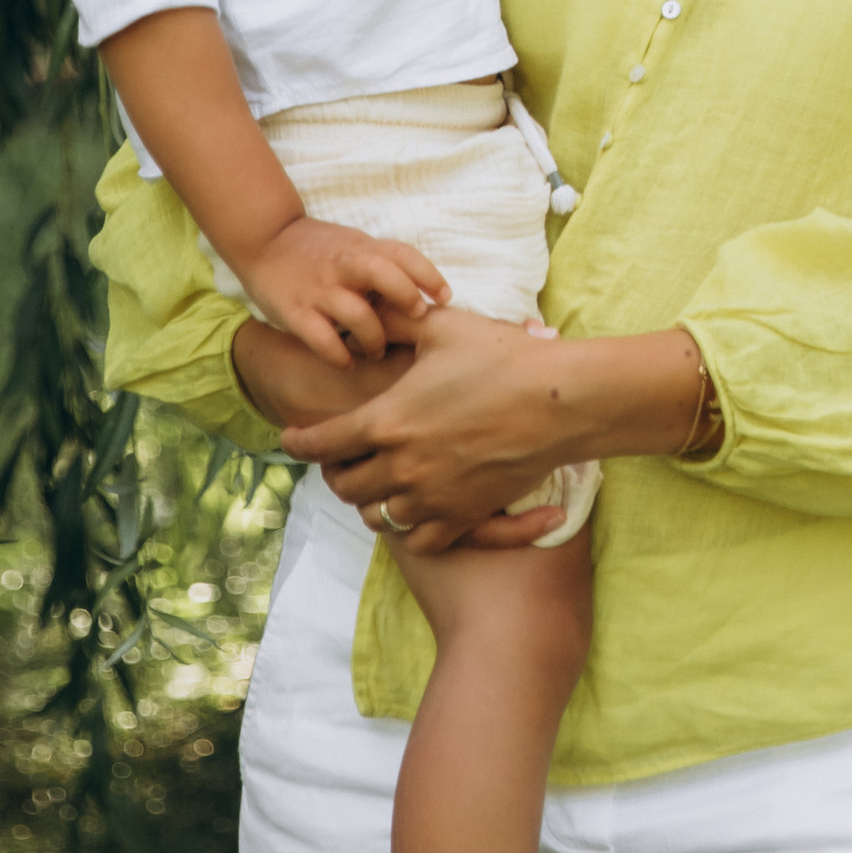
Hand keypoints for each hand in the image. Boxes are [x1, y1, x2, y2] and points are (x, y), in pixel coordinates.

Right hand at [238, 214, 449, 366]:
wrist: (264, 237)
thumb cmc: (319, 248)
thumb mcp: (354, 245)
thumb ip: (382, 264)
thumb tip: (422, 292)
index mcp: (361, 248)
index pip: (403, 255)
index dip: (428, 275)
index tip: (445, 297)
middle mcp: (343, 267)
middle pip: (384, 275)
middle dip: (405, 297)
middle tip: (415, 319)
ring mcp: (319, 289)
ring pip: (357, 314)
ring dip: (374, 338)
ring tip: (377, 351)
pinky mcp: (295, 311)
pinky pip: (322, 339)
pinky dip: (339, 355)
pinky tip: (347, 362)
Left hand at [278, 301, 580, 549]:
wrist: (559, 401)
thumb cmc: (503, 357)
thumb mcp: (444, 328)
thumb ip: (399, 323)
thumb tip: (372, 312)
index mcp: (388, 420)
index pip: (322, 443)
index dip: (300, 441)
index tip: (292, 439)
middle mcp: (401, 465)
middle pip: (345, 486)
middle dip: (338, 471)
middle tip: (344, 459)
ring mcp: (431, 496)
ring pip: (376, 516)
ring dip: (373, 499)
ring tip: (380, 483)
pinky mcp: (462, 516)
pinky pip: (419, 541)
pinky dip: (410, 529)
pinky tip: (416, 510)